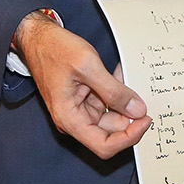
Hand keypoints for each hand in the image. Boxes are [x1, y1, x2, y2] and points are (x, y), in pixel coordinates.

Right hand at [18, 13, 148, 159]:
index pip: (105, 145)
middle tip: (143, 97)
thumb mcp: (88, 66)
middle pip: (111, 132)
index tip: (145, 120)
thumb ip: (114, 91)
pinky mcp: (83, 100)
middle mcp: (74, 119)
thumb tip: (137, 110)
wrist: (38, 38)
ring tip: (129, 78)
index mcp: (70, 119)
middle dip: (129, 116)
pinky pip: (106, 103)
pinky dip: (116, 91)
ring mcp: (79, 110)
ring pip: (111, 116)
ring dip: (124, 101)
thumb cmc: (54, 50)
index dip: (129, 137)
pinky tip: (120, 75)